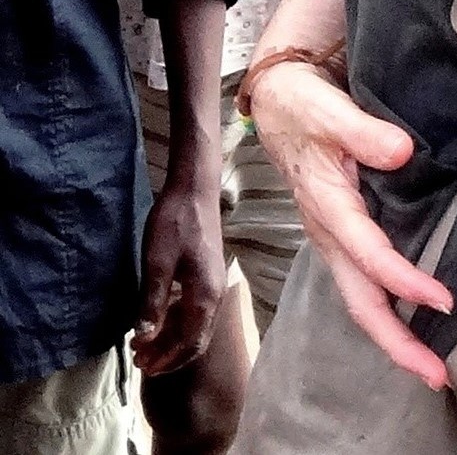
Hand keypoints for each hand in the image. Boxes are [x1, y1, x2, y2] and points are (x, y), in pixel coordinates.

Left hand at [133, 180, 224, 374]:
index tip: (143, 367)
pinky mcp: (207, 276)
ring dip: (171, 340)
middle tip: (140, 361)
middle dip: (169, 355)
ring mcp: (212, 285)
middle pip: (196, 338)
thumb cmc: (175, 224)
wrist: (194, 191)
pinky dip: (176, 323)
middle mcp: (214, 295)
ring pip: (195, 325)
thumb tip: (145, 338)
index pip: (191, 342)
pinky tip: (157, 321)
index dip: (167, 360)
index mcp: (204, 295)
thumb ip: (153, 303)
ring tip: (143, 345)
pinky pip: (194, 311)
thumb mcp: (157, 264)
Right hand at [250, 59, 453, 388]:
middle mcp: (330, 234)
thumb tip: (401, 152)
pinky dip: (393, 307)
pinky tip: (420, 317)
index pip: (370, 256)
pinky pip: (368, 282)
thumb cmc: (305, 108)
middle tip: (437, 376)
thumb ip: (364, 131)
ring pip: (364, 299)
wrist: (280, 103)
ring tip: (434, 365)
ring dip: (397, 335)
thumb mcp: (330, 110)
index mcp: (328, 207)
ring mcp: (336, 239)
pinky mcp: (346, 233)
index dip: (405, 281)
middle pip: (362, 303)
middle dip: (398, 343)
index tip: (444, 301)